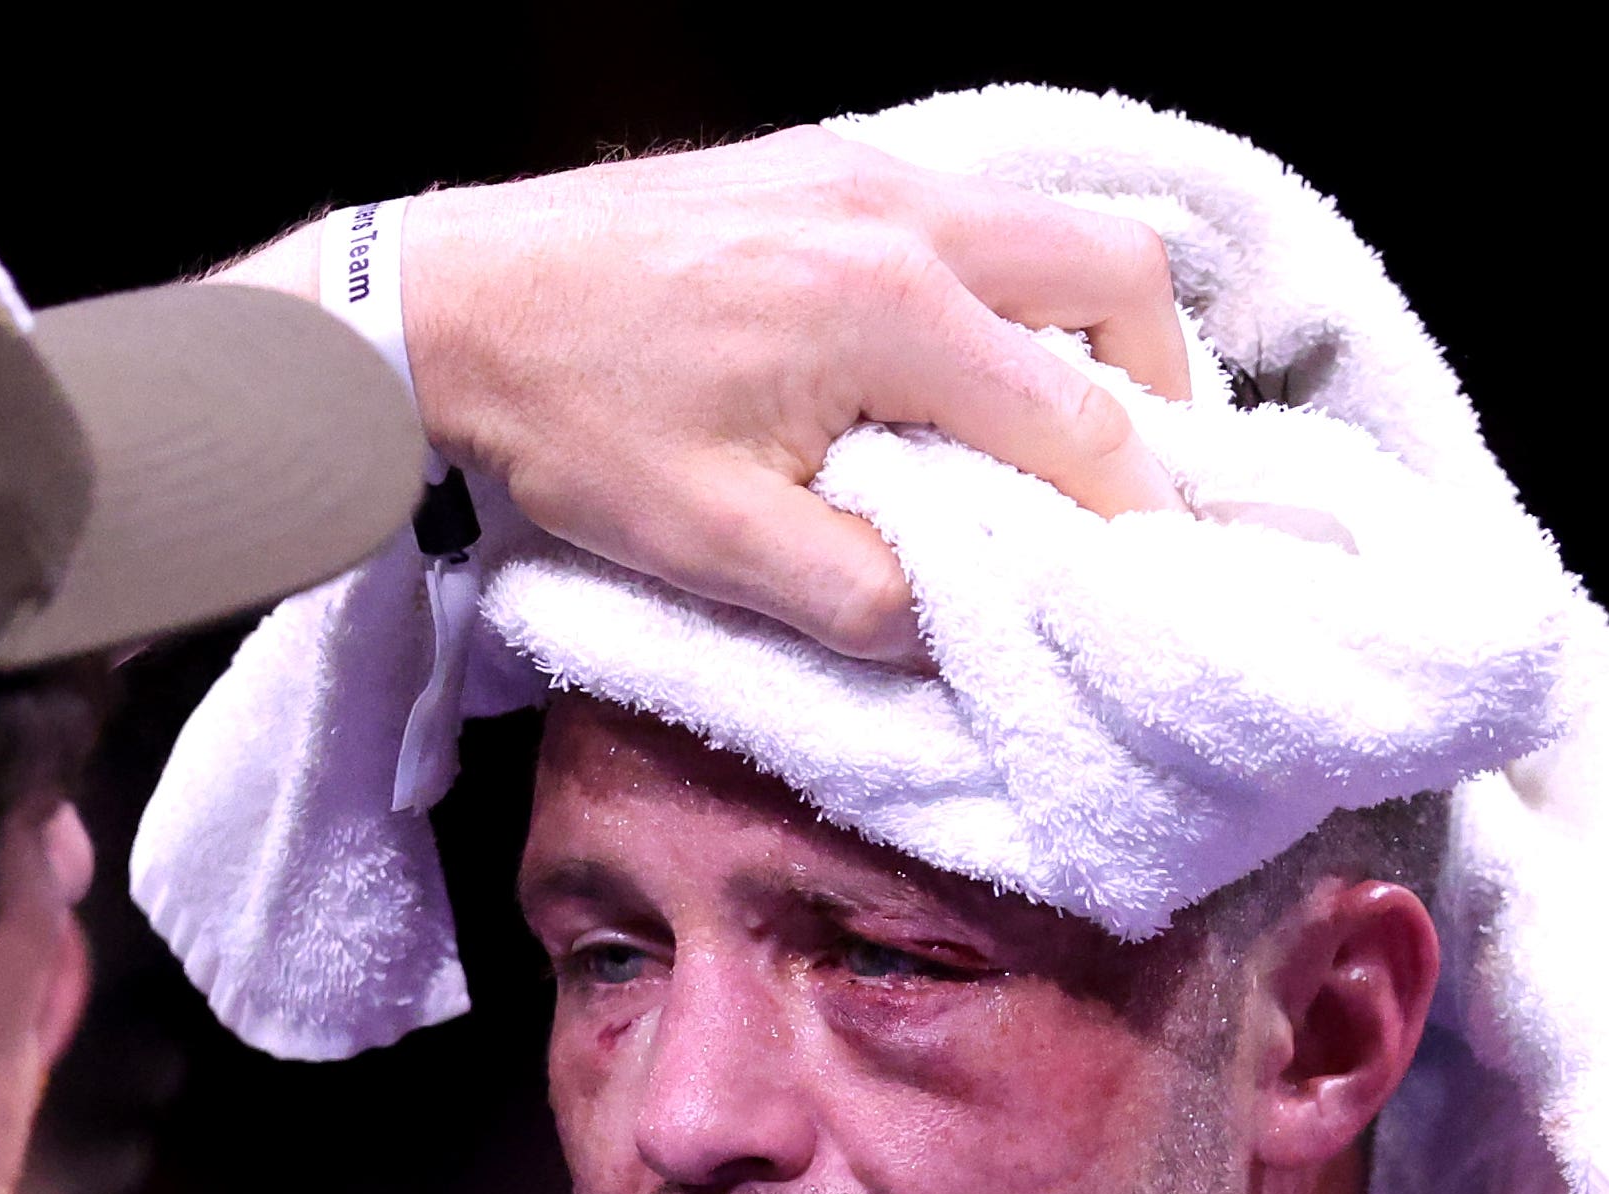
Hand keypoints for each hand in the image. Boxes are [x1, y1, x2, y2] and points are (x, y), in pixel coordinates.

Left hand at [273, 131, 1191, 661]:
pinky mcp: (824, 156)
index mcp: (893, 311)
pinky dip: (1013, 275)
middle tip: (1129, 475)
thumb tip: (961, 623)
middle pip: (1120, 268)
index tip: (1148, 570)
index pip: (1080, 415)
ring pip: (1056, 217)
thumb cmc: (571, 423)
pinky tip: (961, 352)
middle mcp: (905, 215)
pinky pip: (974, 202)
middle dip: (1159, 381)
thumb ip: (860, 594)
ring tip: (1058, 417)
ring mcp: (866, 168)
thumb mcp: (712, 547)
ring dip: (1090, 318)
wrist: (450, 299)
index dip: (1133, 506)